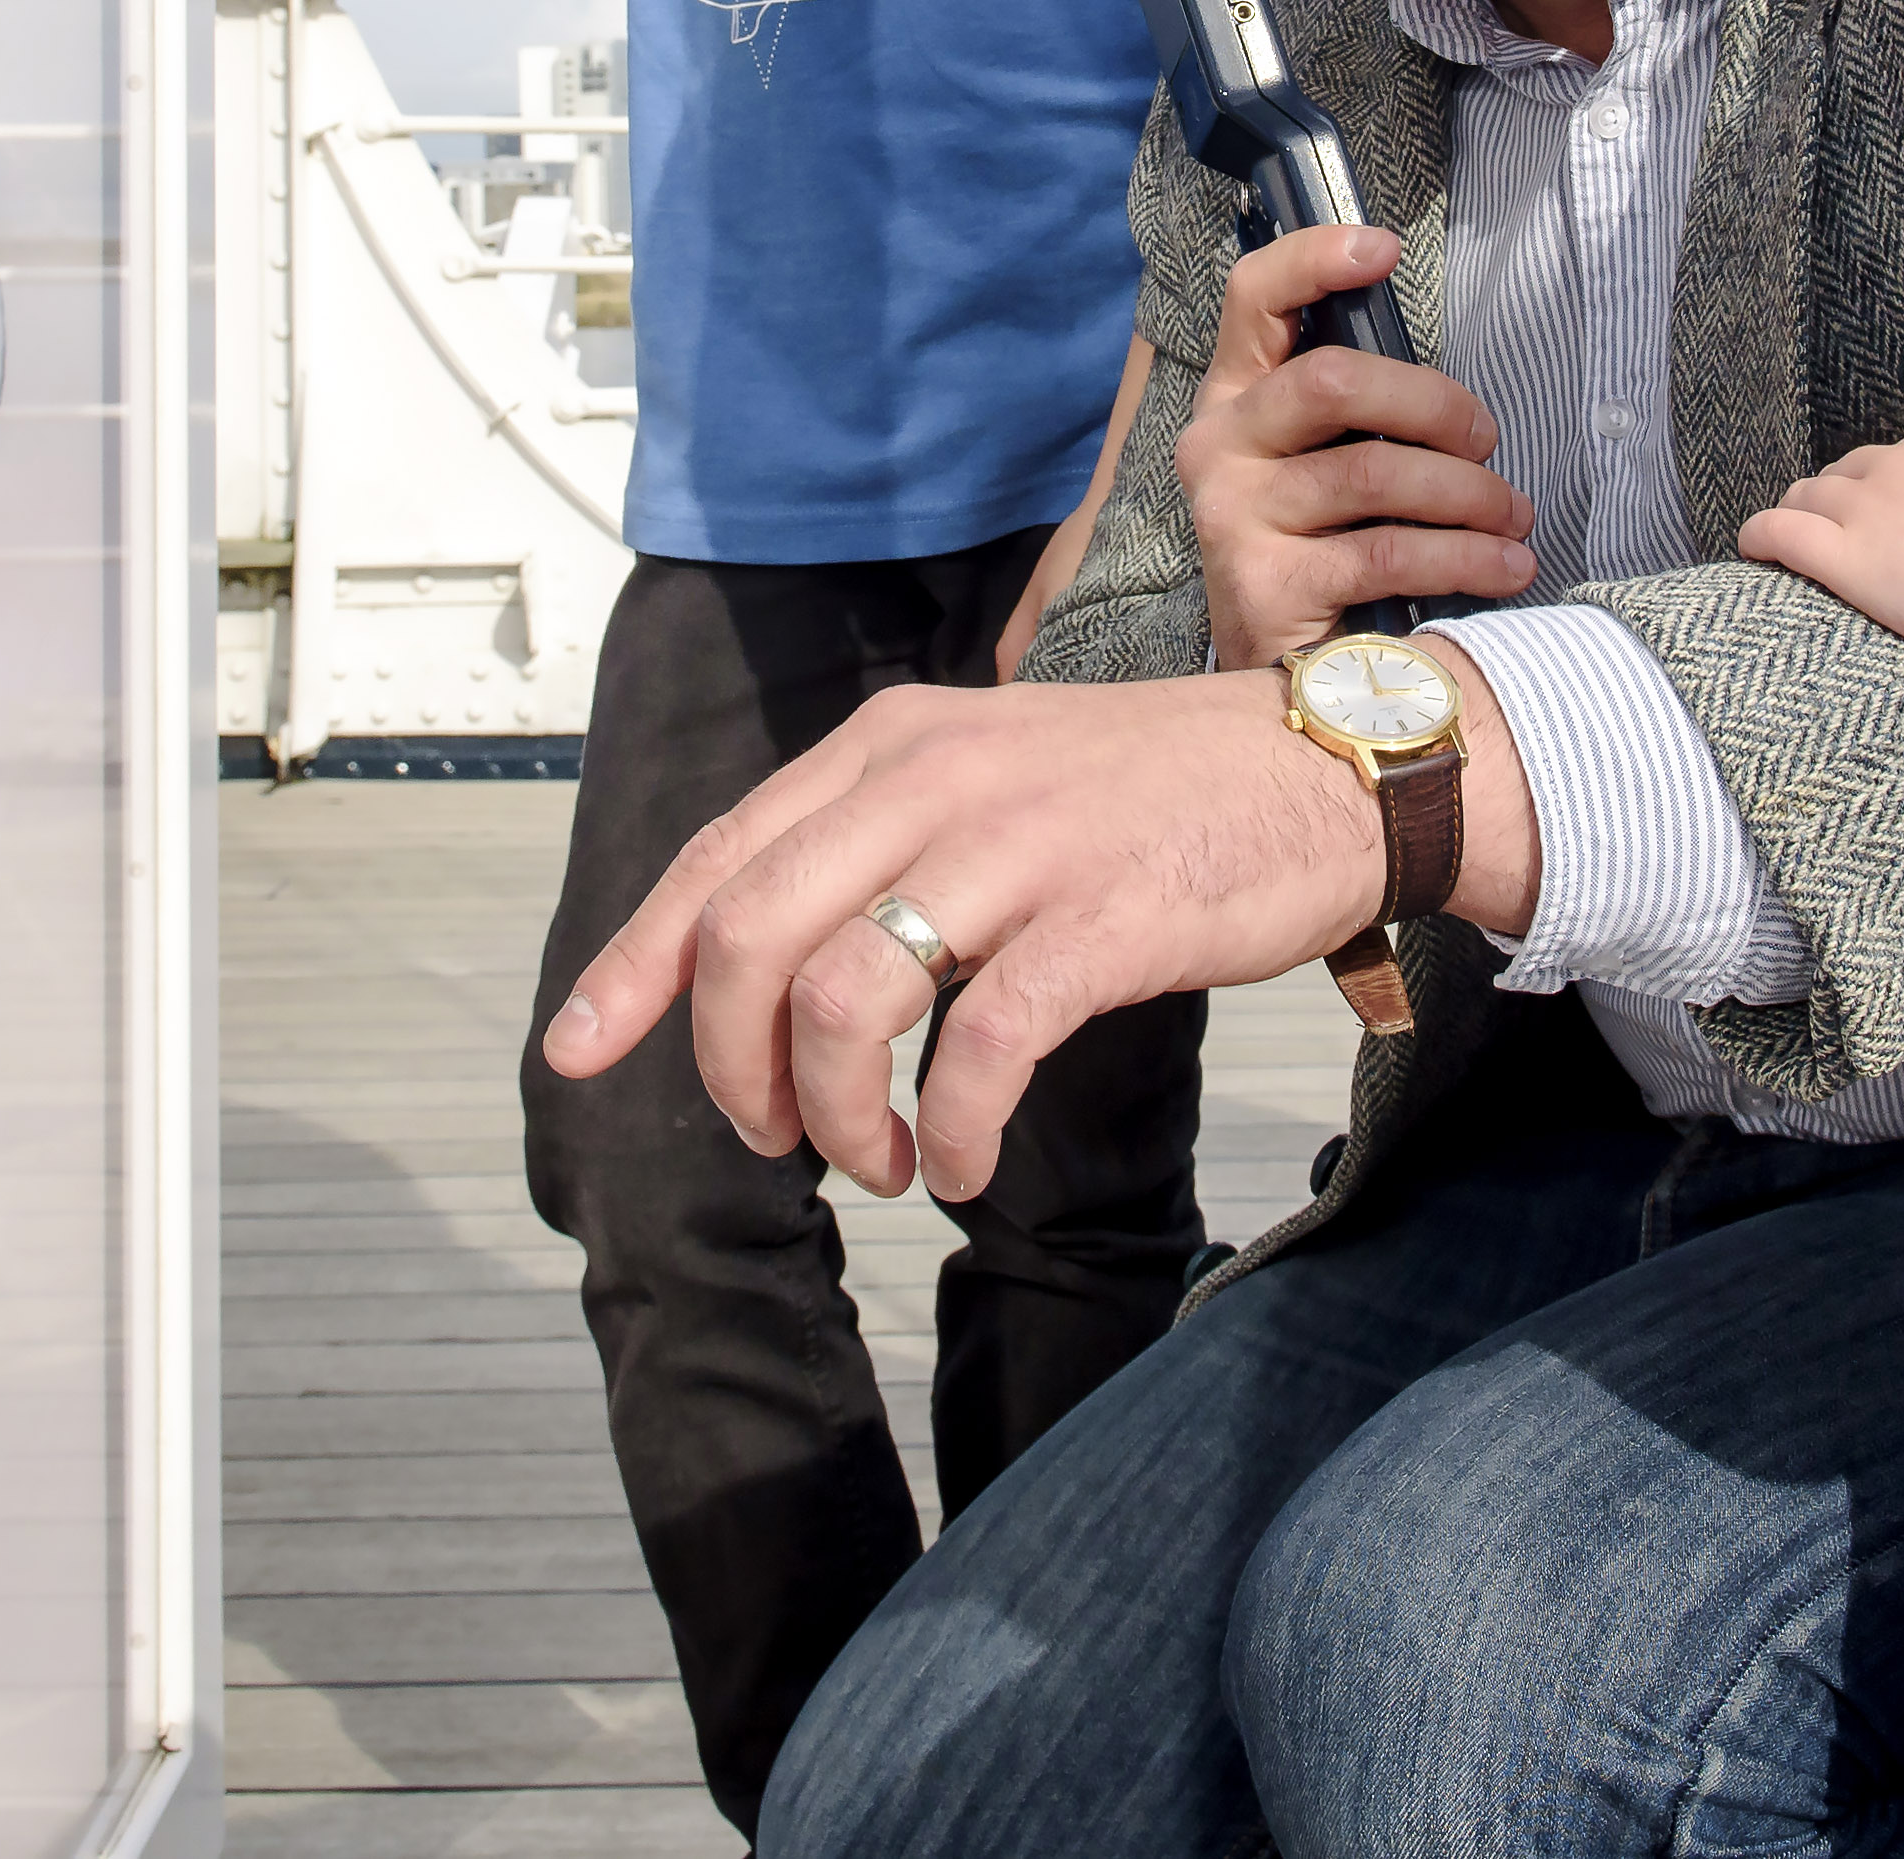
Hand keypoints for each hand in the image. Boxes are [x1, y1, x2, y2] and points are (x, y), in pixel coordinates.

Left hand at [538, 670, 1383, 1199]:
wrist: (1328, 770)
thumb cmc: (1152, 796)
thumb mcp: (987, 776)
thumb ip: (879, 843)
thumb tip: (767, 965)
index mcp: (889, 743)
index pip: (714, 857)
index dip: (631, 966)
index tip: (575, 1050)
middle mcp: (932, 779)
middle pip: (747, 936)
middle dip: (732, 1066)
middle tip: (780, 1138)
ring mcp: (1018, 845)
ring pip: (843, 999)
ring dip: (840, 1115)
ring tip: (888, 1161)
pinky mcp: (1103, 919)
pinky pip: (981, 1048)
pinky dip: (957, 1130)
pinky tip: (968, 1159)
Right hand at [1180, 226, 1536, 673]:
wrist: (1286, 683)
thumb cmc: (1331, 551)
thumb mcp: (1331, 464)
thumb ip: (1362, 413)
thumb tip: (1453, 393)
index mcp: (1237, 399)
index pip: (1251, 298)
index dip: (1315, 258)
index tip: (1384, 249)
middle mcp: (1218, 446)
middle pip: (1333, 382)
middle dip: (1434, 404)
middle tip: (1487, 440)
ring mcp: (1231, 514)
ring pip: (1373, 472)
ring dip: (1468, 493)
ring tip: (1514, 518)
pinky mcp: (1262, 583)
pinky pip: (1387, 550)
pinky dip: (1465, 557)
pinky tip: (1505, 568)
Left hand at [1735, 422, 1903, 672]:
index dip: (1900, 484)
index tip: (1903, 510)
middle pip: (1855, 468)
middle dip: (1845, 492)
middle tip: (1846, 526)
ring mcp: (1871, 508)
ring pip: (1809, 493)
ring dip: (1799, 510)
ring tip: (1790, 533)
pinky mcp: (1847, 558)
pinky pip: (1780, 532)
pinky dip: (1760, 534)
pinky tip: (1752, 548)